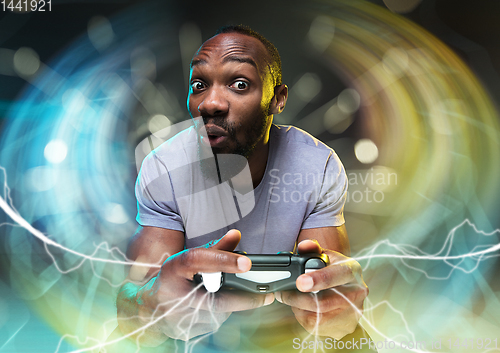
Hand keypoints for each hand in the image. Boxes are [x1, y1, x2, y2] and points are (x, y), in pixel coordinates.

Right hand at [121, 230, 273, 342]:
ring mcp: (179, 317)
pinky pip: (214, 323)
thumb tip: (236, 235)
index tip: (247, 262)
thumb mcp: (188, 258)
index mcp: (174, 269)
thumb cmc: (170, 277)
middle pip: (217, 298)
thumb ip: (214, 249)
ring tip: (247, 297)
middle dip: (245, 298)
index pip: (200, 261)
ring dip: (234, 305)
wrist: (147, 307)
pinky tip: (225, 306)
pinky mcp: (186, 331)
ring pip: (219, 313)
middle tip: (268, 295)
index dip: (223, 260)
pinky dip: (223, 314)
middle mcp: (175, 294)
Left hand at [275, 240, 367, 338]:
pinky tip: (302, 308)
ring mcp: (353, 313)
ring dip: (298, 309)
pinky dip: (304, 317)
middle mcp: (357, 293)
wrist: (347, 289)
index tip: (300, 282)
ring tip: (292, 299)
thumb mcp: (324, 255)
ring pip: (317, 317)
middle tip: (282, 293)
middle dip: (297, 298)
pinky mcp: (345, 327)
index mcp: (352, 270)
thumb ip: (312, 248)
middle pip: (323, 302)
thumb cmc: (333, 270)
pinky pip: (317, 327)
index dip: (319, 279)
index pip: (337, 275)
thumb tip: (304, 246)